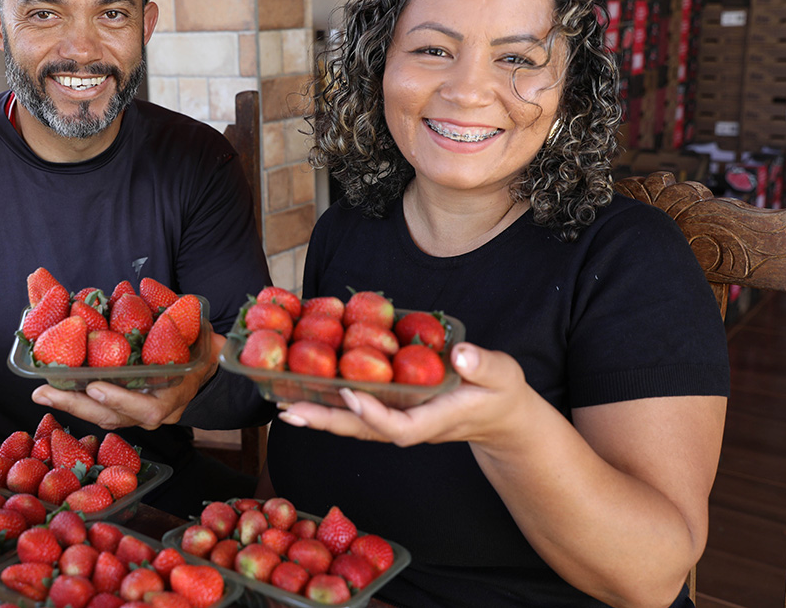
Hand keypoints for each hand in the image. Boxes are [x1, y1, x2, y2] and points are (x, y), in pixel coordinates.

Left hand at [29, 333, 224, 429]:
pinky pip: (100, 410)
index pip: (148, 409)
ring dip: (70, 404)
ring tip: (42, 392)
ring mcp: (138, 415)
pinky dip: (77, 400)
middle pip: (114, 417)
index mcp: (174, 398)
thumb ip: (193, 329)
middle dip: (78, 406)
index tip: (96, 386)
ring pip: (102, 416)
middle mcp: (155, 413)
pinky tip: (53, 390)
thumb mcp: (200, 335)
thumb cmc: (199, 347)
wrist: (202, 366)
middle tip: (45, 393)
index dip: (122, 400)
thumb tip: (183, 313)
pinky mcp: (125, 411)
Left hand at [276, 342, 533, 447]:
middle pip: (362, 430)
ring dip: (319, 416)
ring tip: (282, 406)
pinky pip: (357, 414)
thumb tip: (461, 354)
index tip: (353, 395)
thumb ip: (484, 365)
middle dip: (326, 421)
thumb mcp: (503, 375)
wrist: (500, 416)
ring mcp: (399, 422)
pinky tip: (304, 396)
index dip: (375, 415)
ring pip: (354, 425)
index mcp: (436, 419)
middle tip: (289, 411)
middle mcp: (411, 425)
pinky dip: (330, 406)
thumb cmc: (501, 393)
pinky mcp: (393, 413)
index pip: (401, 427)